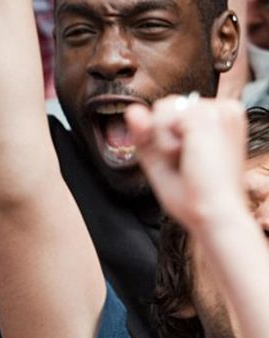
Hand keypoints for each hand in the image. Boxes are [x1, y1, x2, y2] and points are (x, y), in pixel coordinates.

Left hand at [126, 96, 248, 230]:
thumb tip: (131, 109)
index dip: (165, 137)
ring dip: (163, 141)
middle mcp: (224, 108)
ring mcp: (217, 110)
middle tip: (187, 163)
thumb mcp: (162, 161)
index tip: (188, 161)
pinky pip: (160, 118)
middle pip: (165, 105)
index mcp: (221, 118)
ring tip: (188, 160)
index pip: (173, 111)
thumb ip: (146, 134)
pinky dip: (164, 143)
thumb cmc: (194, 195)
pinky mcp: (206, 116)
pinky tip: (186, 157)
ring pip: (161, 109)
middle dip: (163, 136)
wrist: (213, 214)